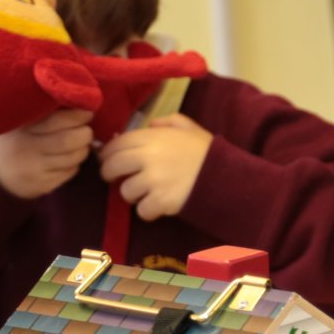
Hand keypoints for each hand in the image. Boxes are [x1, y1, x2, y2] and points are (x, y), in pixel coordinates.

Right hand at [0, 109, 95, 198]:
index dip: (78, 115)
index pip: (57, 120)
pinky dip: (74, 164)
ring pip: (74, 158)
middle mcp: (27, 149)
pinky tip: (66, 158)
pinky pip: (69, 172)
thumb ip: (40, 109)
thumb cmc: (11, 137)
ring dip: (83, 149)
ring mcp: (34, 169)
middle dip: (85, 133)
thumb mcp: (16, 119)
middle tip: (86, 129)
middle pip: (69, 141)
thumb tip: (75, 99)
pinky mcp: (42, 185)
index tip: (86, 111)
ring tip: (79, 142)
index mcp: (21, 127)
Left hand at [96, 113, 214, 220]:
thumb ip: (166, 122)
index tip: (107, 159)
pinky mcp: (160, 202)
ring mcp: (153, 181)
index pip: (116, 144)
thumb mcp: (188, 127)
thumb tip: (149, 126)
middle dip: (109, 174)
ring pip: (125, 191)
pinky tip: (156, 207)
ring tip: (144, 193)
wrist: (225, 175)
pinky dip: (147, 211)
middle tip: (115, 178)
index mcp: (152, 138)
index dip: (107, 153)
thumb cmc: (206, 151)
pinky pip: (141, 211)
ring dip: (132, 194)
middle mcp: (148, 157)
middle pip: (113, 167)